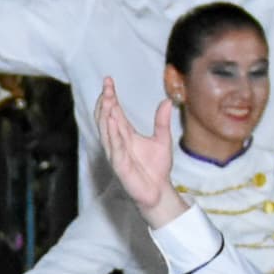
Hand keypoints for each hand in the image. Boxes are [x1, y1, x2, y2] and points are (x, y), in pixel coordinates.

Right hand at [93, 80, 183, 223]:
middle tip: (107, 86)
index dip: (110, 97)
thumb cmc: (156, 168)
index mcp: (125, 135)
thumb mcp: (162, 140)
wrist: (158, 192)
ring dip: (106, 115)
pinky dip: (113, 134)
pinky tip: (112, 121)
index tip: (108, 81)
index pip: (114, 112)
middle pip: (106, 118)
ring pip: (107, 131)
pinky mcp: (120, 166)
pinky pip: (115, 148)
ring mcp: (117, 154)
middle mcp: (118, 142)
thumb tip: (167, 101)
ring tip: (107, 99)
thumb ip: (162, 122)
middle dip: (105, 102)